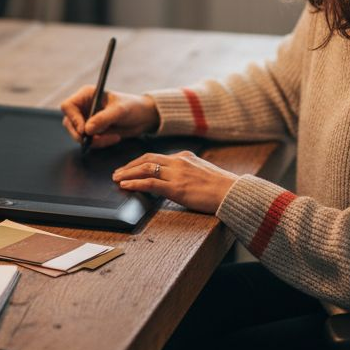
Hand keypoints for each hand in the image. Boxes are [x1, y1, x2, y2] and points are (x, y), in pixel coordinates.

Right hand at [60, 86, 160, 148]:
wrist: (143, 118)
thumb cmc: (133, 107)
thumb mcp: (119, 111)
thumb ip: (103, 119)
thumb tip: (87, 130)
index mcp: (87, 95)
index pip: (68, 106)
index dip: (73, 118)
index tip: (84, 130)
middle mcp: (84, 106)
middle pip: (69, 123)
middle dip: (82, 135)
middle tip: (95, 140)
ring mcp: (87, 120)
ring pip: (78, 135)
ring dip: (93, 141)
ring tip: (112, 137)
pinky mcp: (92, 131)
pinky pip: (88, 141)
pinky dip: (99, 143)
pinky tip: (113, 138)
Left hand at [112, 151, 237, 214]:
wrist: (233, 193)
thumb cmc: (222, 188)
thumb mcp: (202, 173)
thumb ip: (188, 173)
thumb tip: (178, 180)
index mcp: (185, 157)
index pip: (157, 157)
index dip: (140, 162)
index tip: (131, 167)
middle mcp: (179, 161)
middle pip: (147, 159)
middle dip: (129, 165)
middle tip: (118, 172)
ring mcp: (177, 174)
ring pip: (145, 168)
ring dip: (127, 173)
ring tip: (117, 179)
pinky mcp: (176, 188)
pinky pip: (150, 183)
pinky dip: (134, 183)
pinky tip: (126, 186)